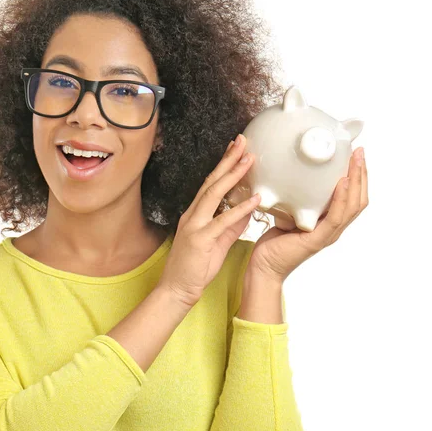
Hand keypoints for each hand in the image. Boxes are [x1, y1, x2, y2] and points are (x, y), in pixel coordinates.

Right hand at [159, 134, 260, 307]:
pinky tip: (254, 198)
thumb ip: (232, 224)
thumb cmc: (196, 267)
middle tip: (242, 141)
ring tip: (249, 159)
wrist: (177, 289)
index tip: (237, 148)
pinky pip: (222, 221)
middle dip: (228, 160)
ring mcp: (194, 226)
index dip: (224, 165)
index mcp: (196, 214)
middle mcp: (193, 215)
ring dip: (233, 175)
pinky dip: (239, 209)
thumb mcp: (219, 241)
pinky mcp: (200, 240)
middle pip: (212, 182)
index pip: (211, 184)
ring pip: (214, 194)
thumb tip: (248, 208)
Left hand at [246, 147, 368, 282]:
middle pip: (359, 200)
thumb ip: (297, 200)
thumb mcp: (289, 214)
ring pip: (352, 206)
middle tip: (359, 152)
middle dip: (362, 174)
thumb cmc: (274, 242)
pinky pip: (335, 218)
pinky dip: (341, 199)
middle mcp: (334, 229)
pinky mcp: (318, 240)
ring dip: (356, 181)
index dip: (358, 177)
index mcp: (330, 222)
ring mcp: (328, 235)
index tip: (356, 155)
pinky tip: (342, 183)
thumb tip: (291, 175)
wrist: (264, 266)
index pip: (353, 197)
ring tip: (355, 161)